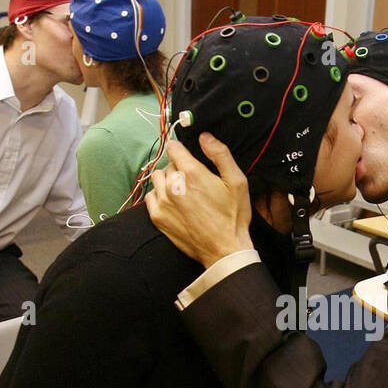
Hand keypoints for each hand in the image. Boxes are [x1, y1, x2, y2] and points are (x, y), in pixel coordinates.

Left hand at [145, 134, 251, 268]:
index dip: (181, 149)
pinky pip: (150, 196)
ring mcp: (163, 202)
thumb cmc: (233, 217)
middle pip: (168, 164)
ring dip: (167, 180)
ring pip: (157, 178)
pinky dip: (160, 196)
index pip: (174, 147)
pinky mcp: (157, 217)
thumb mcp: (237, 182)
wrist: (224, 250)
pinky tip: (174, 203)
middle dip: (179, 168)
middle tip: (194, 181)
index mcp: (191, 173)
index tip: (187, 155)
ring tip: (182, 192)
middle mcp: (173, 185)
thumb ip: (220, 154)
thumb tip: (204, 136)